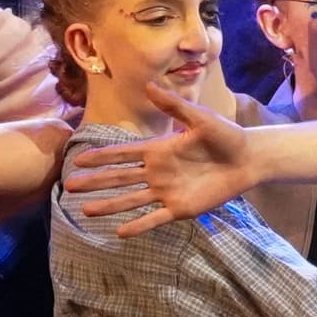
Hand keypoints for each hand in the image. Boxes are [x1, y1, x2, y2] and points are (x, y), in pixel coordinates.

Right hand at [62, 97, 254, 233]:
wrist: (247, 160)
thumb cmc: (225, 136)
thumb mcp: (199, 118)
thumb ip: (174, 106)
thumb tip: (149, 85)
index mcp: (158, 149)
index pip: (123, 153)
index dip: (101, 156)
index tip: (79, 158)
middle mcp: (157, 172)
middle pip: (119, 178)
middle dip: (95, 182)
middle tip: (69, 186)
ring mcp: (166, 192)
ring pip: (130, 200)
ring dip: (109, 205)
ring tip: (86, 211)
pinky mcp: (180, 208)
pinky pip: (155, 218)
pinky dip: (138, 225)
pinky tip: (119, 232)